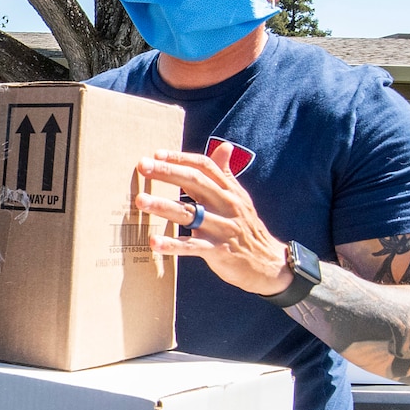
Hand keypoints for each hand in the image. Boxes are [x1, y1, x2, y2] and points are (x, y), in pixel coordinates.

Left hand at [134, 142, 292, 296]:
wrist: (268, 262)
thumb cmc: (246, 227)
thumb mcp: (239, 198)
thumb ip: (226, 173)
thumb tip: (224, 146)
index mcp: (229, 190)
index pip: (205, 166)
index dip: (181, 158)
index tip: (157, 154)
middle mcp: (226, 204)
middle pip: (195, 182)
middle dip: (167, 173)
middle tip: (143, 166)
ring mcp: (222, 227)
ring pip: (190, 213)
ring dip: (163, 206)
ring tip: (141, 200)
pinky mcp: (218, 250)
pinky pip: (192, 246)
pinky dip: (172, 244)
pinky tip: (154, 241)